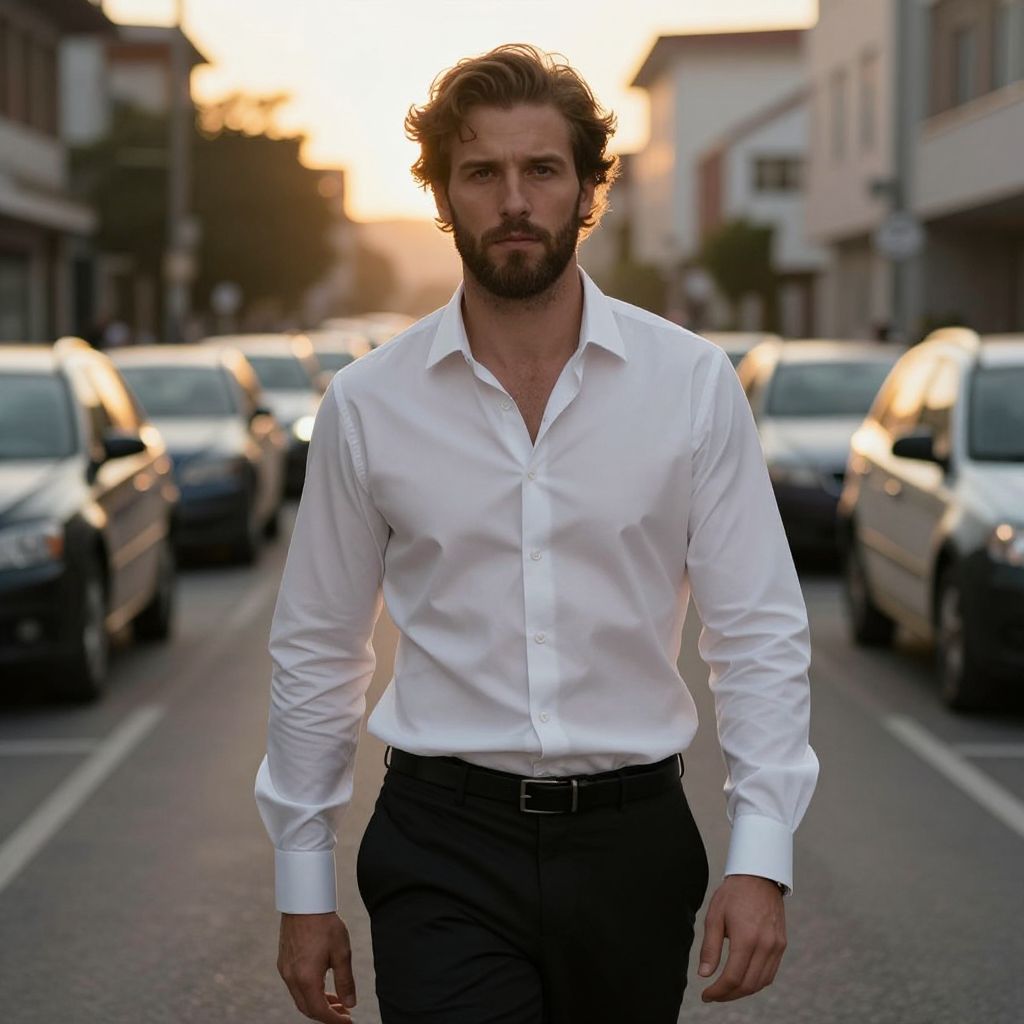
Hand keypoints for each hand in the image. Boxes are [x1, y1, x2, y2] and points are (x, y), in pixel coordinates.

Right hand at [278, 912, 356, 1021]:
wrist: (304, 902)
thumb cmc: (325, 924)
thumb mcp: (342, 952)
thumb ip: (345, 981)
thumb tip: (350, 1003)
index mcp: (306, 979)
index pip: (320, 1011)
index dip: (334, 1020)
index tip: (348, 1020)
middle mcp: (292, 978)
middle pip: (308, 1009)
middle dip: (326, 1014)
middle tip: (344, 1012)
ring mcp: (285, 970)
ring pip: (300, 998)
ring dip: (318, 1003)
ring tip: (336, 999)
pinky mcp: (283, 962)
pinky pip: (295, 986)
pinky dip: (309, 991)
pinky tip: (322, 984)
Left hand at [697, 874, 786, 1002]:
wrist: (759, 876)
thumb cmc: (733, 894)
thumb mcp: (714, 916)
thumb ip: (710, 948)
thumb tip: (704, 974)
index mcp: (746, 938)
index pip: (733, 977)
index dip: (718, 991)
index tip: (706, 995)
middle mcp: (765, 945)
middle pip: (748, 985)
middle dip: (729, 995)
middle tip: (714, 996)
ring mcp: (776, 946)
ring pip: (761, 982)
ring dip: (743, 991)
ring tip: (726, 990)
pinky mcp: (782, 945)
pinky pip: (770, 973)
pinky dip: (756, 982)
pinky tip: (743, 979)